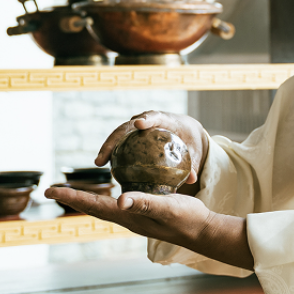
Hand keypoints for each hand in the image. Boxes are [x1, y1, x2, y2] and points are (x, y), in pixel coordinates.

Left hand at [44, 185, 252, 270]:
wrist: (202, 232)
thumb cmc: (186, 219)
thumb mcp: (166, 206)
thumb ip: (145, 202)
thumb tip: (120, 200)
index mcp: (127, 216)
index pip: (92, 205)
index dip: (70, 196)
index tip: (49, 189)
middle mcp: (126, 218)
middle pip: (92, 207)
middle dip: (71, 198)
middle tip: (51, 190)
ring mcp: (134, 217)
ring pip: (103, 207)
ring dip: (85, 199)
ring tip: (71, 193)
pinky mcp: (143, 213)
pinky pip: (117, 205)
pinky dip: (105, 198)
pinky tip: (109, 192)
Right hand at [92, 110, 211, 190]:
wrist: (185, 131)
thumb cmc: (190, 139)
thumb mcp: (194, 150)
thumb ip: (192, 162)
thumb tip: (192, 178)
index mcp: (165, 119)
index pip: (155, 116)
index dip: (146, 119)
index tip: (139, 124)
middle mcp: (148, 120)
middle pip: (128, 126)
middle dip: (115, 138)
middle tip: (105, 155)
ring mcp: (137, 127)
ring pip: (120, 133)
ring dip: (108, 146)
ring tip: (99, 162)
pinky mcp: (133, 135)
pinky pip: (121, 142)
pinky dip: (112, 151)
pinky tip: (104, 165)